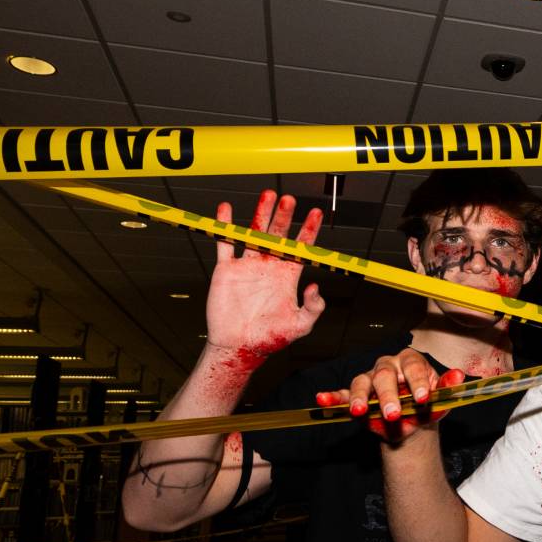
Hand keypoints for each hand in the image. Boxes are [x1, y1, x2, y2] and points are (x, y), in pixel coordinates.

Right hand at [205, 190, 324, 355]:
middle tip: (289, 199)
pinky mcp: (227, 270)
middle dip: (284, 216)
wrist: (238, 346)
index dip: (308, 230)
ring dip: (260, 214)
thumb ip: (313, 308)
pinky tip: (226, 209)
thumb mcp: (299, 326)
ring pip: (254, 233)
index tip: (316, 213)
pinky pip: (225, 244)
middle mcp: (269, 266)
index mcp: (287, 276)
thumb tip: (316, 288)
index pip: (300, 247)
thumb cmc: (270, 338)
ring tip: (267, 195)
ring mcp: (248, 266)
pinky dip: (225, 227)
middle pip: (278, 235)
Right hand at [314, 351, 462, 441]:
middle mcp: (388, 366)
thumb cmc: (426, 407)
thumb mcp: (440, 400)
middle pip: (384, 374)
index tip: (423, 400)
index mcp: (411, 362)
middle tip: (393, 414)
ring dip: (361, 397)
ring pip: (362, 382)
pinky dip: (332, 397)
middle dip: (388, 395)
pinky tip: (322, 399)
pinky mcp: (356, 396)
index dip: (418, 382)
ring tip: (360, 412)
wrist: (413, 425)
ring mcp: (370, 380)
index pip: (413, 366)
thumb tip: (460, 376)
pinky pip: (342, 394)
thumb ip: (447, 388)